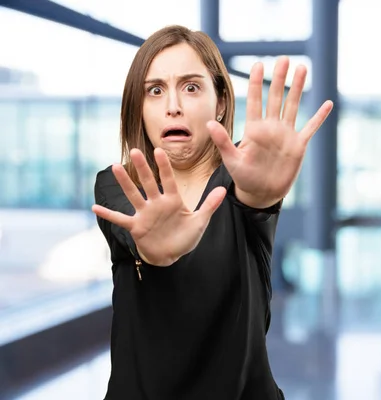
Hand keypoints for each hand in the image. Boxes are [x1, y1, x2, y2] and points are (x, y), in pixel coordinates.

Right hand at [92, 148, 225, 265]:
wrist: (172, 255)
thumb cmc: (185, 237)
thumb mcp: (200, 222)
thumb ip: (210, 205)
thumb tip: (224, 189)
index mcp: (173, 200)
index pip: (168, 180)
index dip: (164, 166)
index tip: (159, 150)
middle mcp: (157, 204)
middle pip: (148, 183)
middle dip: (143, 168)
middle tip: (134, 150)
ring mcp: (145, 214)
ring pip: (133, 195)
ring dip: (125, 183)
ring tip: (115, 167)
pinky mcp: (137, 227)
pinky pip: (120, 219)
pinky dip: (108, 214)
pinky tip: (94, 207)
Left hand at [207, 56, 333, 208]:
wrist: (261, 194)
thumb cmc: (243, 178)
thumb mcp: (231, 160)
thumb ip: (223, 141)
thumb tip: (211, 123)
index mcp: (254, 128)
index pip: (254, 100)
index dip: (255, 82)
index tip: (258, 64)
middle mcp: (271, 127)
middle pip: (275, 97)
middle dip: (279, 78)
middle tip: (284, 59)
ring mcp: (286, 135)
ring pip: (293, 106)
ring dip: (297, 88)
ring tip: (302, 68)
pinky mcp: (298, 146)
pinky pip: (311, 128)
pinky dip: (319, 117)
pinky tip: (328, 104)